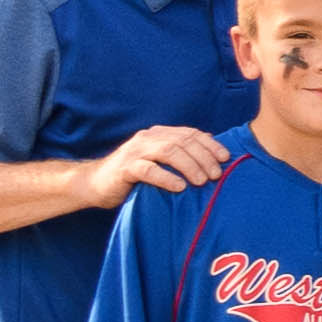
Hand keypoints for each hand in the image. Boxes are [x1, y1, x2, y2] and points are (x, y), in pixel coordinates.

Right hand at [75, 123, 233, 211]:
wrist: (95, 184)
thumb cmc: (134, 176)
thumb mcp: (159, 162)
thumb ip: (181, 154)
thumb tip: (213, 150)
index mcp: (158, 134)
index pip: (190, 134)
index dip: (210, 145)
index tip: (226, 159)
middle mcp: (147, 138)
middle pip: (182, 142)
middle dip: (203, 157)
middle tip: (216, 175)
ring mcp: (134, 152)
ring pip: (168, 151)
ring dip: (189, 166)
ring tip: (202, 181)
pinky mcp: (124, 168)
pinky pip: (148, 170)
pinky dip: (166, 177)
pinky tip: (179, 187)